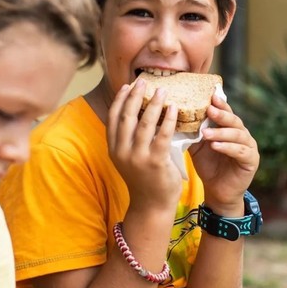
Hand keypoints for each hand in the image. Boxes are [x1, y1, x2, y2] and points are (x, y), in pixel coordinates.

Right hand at [107, 78, 181, 213]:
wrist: (151, 206)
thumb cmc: (144, 179)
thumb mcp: (130, 157)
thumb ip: (131, 138)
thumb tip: (140, 111)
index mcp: (114, 148)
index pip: (113, 118)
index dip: (120, 99)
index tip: (128, 85)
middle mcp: (122, 151)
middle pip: (126, 116)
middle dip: (135, 96)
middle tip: (145, 81)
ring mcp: (137, 157)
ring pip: (144, 123)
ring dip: (153, 104)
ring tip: (162, 90)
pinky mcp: (155, 162)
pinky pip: (162, 135)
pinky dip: (167, 119)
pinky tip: (173, 108)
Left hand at [190, 93, 258, 213]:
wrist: (217, 191)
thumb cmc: (208, 166)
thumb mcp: (198, 147)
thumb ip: (194, 132)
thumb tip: (177, 116)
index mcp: (230, 128)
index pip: (226, 112)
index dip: (220, 104)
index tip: (210, 95)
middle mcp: (242, 135)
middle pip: (234, 120)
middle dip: (221, 114)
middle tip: (209, 109)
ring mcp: (249, 147)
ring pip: (237, 135)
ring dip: (221, 132)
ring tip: (206, 133)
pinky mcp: (251, 161)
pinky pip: (240, 151)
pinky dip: (227, 147)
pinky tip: (215, 146)